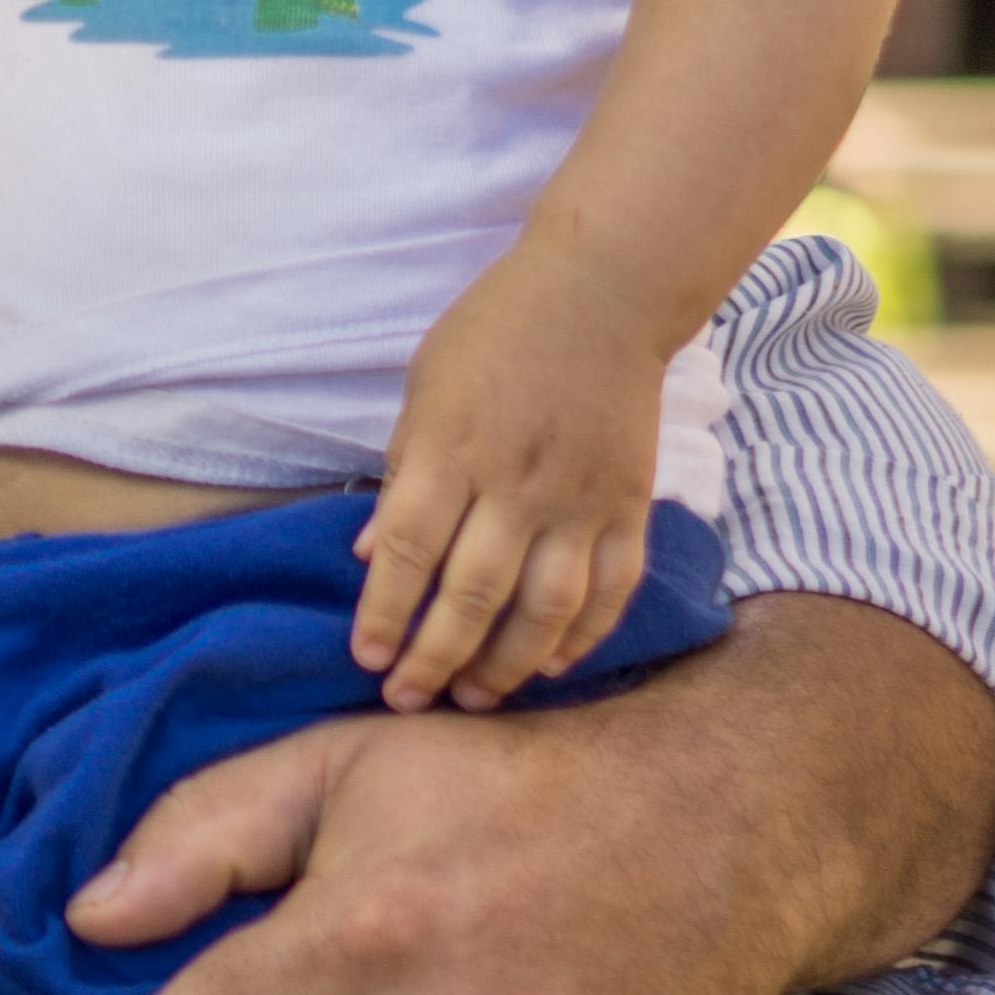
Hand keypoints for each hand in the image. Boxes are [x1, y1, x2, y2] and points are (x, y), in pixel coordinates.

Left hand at [351, 249, 661, 709]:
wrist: (602, 293)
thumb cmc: (494, 335)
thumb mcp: (425, 391)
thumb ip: (401, 474)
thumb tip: (366, 557)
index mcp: (451, 451)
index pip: (406, 550)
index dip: (383, 612)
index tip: (366, 658)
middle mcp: (516, 485)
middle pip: (472, 594)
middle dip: (435, 658)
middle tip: (408, 700)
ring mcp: (579, 500)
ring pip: (545, 608)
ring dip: (507, 665)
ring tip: (474, 698)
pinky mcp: (629, 505)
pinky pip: (611, 588)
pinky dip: (584, 635)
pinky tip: (551, 665)